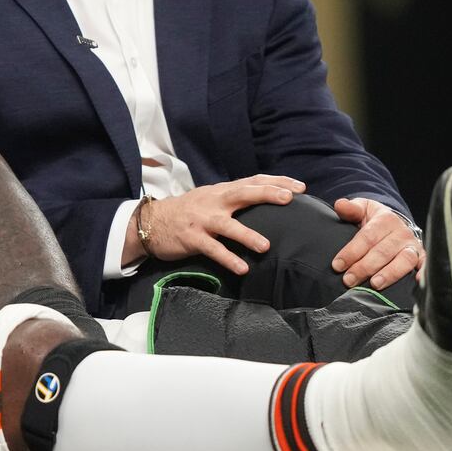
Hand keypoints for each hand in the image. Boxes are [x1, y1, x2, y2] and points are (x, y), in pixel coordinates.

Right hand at [142, 175, 303, 273]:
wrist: (151, 222)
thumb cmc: (187, 212)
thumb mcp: (211, 199)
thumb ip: (234, 200)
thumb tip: (265, 202)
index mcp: (221, 191)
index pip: (252, 181)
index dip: (276, 182)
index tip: (299, 187)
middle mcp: (214, 201)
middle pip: (243, 193)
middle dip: (267, 193)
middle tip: (289, 198)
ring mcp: (202, 220)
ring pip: (228, 225)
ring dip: (248, 235)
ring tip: (265, 247)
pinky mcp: (192, 238)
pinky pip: (213, 249)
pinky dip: (228, 258)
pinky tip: (242, 268)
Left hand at [331, 197, 422, 290]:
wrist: (395, 224)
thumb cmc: (375, 220)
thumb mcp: (363, 209)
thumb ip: (351, 209)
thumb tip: (340, 205)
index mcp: (385, 219)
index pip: (367, 237)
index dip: (351, 252)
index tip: (337, 265)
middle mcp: (401, 232)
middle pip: (382, 252)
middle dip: (364, 267)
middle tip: (349, 280)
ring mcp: (413, 245)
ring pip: (403, 260)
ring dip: (389, 273)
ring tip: (374, 284)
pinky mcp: (421, 257)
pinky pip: (424, 265)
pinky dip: (423, 273)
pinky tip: (416, 282)